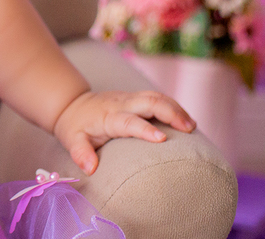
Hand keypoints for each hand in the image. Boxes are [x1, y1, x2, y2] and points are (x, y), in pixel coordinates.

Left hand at [52, 89, 195, 174]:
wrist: (72, 105)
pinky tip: (186, 120)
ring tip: (193, 126)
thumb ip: (80, 153)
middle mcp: (121, 104)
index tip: (162, 139)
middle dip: (170, 112)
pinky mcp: (135, 98)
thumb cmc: (75, 127)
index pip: (128, 121)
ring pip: (156, 96)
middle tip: (189, 129)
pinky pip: (157, 97)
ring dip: (176, 108)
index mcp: (108, 117)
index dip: (145, 129)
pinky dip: (173, 106)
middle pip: (149, 101)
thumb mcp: (71, 140)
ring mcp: (129, 98)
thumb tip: (90, 168)